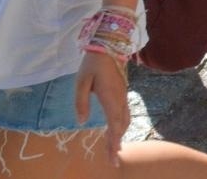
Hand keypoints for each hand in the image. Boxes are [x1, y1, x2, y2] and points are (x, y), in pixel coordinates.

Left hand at [74, 51, 129, 166]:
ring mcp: (123, 96)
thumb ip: (81, 102)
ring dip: (120, 135)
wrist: (108, 46)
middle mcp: (120, 99)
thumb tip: (82, 121)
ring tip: (115, 148)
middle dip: (117, 143)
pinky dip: (122, 126)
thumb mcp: (81, 82)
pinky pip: (125, 113)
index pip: (114, 125)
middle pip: (121, 126)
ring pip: (125, 120)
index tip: (113, 156)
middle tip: (113, 160)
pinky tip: (117, 130)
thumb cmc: (92, 64)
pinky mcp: (122, 93)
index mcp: (110, 98)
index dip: (114, 142)